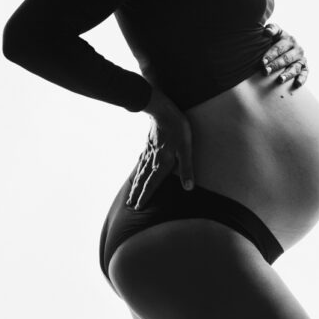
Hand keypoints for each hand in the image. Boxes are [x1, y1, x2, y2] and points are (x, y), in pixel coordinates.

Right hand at [126, 88, 194, 208]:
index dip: (145, 196)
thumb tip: (188, 187)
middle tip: (130, 204)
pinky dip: (138, 168)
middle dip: (137, 193)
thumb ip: (187, 169)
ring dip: (136, 183)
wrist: (162, 110)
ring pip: (141, 171)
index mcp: (162, 164)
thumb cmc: (177, 128)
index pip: (152, 184)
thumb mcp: (186, 148)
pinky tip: (138, 168)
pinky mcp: (149, 143)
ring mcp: (150, 151)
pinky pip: (142, 160)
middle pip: (143, 180)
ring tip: (130, 192)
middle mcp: (153, 160)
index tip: (137, 207)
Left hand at [262, 23, 308, 87]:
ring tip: (280, 80)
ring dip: (288, 74)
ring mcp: (301, 59)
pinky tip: (296, 84)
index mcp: (289, 40)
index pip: (279, 48)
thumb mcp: (274, 33)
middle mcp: (297, 49)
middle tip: (266, 71)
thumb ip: (271, 28)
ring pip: (295, 67)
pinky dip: (302, 79)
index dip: (271, 54)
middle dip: (276, 65)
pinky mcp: (305, 68)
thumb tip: (267, 32)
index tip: (262, 62)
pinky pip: (305, 74)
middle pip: (286, 58)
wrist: (284, 49)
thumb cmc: (275, 41)